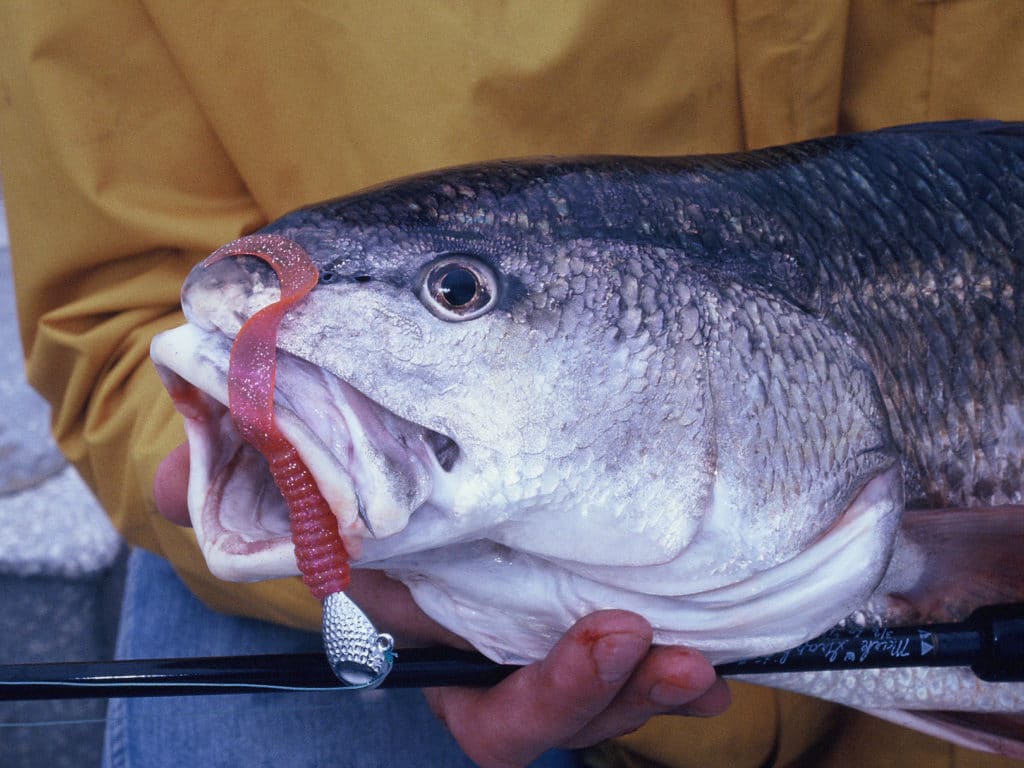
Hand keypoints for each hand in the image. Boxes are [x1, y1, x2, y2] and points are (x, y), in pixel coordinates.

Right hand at [155, 444, 730, 766]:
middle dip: (588, 696)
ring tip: (691, 659)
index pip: (474, 694)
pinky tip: (713, 659)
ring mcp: (541, 618)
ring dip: (648, 683)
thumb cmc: (348, 465)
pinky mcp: (587, 586)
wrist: (389, 436)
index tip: (556, 656)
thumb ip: (237, 474)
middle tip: (633, 643)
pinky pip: (641, 648)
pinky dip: (678, 661)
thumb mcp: (298, 467)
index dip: (522, 698)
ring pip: (604, 688)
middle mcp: (491, 638)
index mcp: (430, 624)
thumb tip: (176, 478)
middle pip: (548, 708)